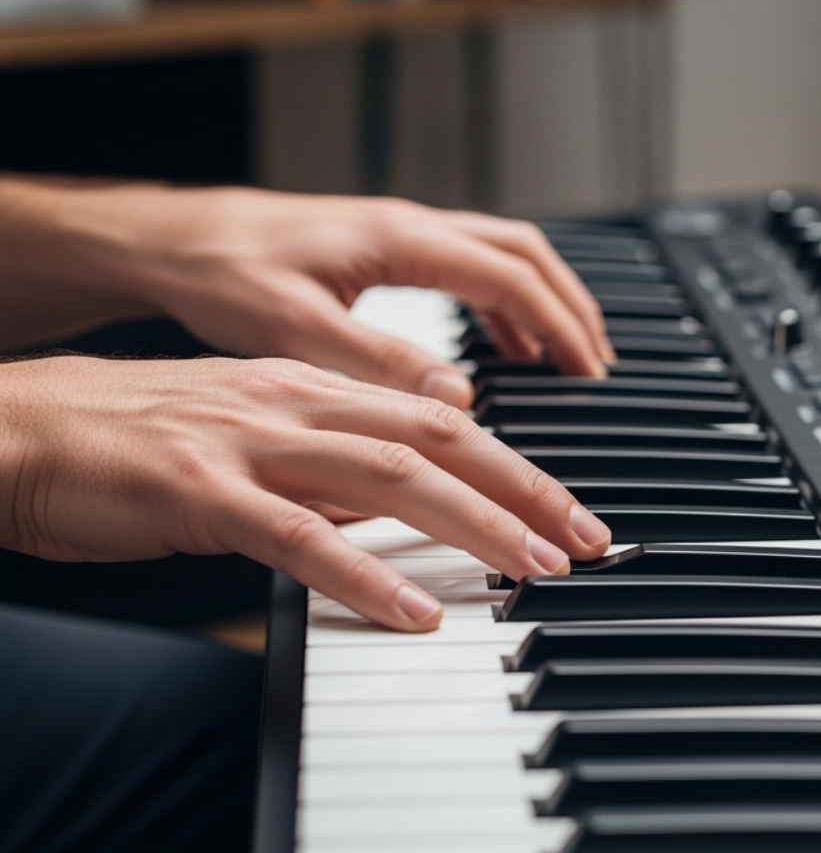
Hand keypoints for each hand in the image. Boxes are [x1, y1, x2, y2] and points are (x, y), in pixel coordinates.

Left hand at [0, 180, 615, 406]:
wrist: (166, 239)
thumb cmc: (219, 271)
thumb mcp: (295, 328)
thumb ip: (379, 360)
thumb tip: (458, 393)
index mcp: (401, 240)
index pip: (512, 277)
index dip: (560, 325)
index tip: (589, 371)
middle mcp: (410, 227)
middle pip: (525, 254)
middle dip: (571, 307)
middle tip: (597, 362)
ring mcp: (399, 233)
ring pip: (501, 255)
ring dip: (541, 303)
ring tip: (564, 357)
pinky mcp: (382, 249)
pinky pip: (468, 267)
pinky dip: (502, 304)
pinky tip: (497, 345)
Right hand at [0, 356, 612, 630]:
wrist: (21, 426)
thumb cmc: (134, 437)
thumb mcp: (252, 435)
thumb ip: (328, 461)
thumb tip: (401, 500)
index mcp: (313, 388)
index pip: (444, 418)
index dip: (517, 465)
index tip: (569, 510)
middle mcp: (296, 403)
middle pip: (441, 439)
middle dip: (525, 491)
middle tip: (585, 540)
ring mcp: (251, 442)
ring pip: (390, 476)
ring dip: (474, 525)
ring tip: (530, 568)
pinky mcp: (199, 492)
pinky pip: (296, 538)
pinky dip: (363, 574)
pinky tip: (412, 612)